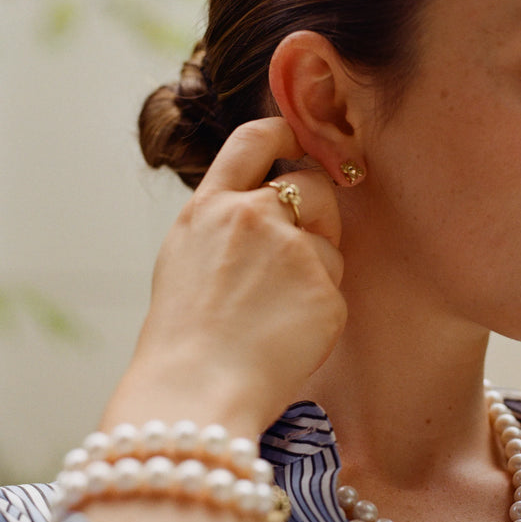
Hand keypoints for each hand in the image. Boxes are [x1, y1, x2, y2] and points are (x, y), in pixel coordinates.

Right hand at [102, 118, 346, 436]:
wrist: (195, 391)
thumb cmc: (183, 338)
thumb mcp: (185, 258)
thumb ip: (224, 223)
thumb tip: (262, 202)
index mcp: (211, 207)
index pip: (256, 138)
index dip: (285, 131)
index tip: (299, 140)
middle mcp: (253, 217)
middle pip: (312, 186)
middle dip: (316, 213)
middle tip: (296, 258)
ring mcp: (293, 252)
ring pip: (329, 244)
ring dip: (317, 270)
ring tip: (276, 314)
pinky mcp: (324, 291)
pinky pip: (336, 291)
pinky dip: (321, 314)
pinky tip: (288, 338)